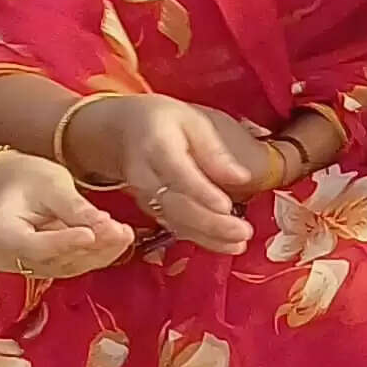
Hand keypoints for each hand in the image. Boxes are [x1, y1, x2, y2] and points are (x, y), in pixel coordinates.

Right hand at [0, 149, 135, 278]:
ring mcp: (28, 267)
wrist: (12, 183)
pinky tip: (119, 240)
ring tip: (125, 234)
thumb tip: (102, 225)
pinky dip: (98, 253)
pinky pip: (74, 264)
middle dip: (92, 246)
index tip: (92, 235)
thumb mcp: (50, 183)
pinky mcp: (47, 267)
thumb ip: (74, 207)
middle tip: (121, 232)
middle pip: (56, 259)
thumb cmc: (25, 178)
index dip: (65, 242)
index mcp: (0, 235)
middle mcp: (10, 259)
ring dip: (101, 252)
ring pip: (70, 265)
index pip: (35, 246)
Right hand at [76, 94, 269, 250]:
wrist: (123, 131)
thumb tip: (242, 177)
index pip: (178, 173)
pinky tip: (225, 245)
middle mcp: (145, 175)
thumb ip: (215, 151)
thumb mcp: (192, 121)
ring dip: (208, 236)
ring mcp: (144, 196)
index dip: (201, 192)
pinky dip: (201, 239)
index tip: (226, 206)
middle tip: (243, 232)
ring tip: (239, 243)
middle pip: (177, 204)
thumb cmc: (163, 121)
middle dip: (211, 222)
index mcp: (156, 145)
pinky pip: (175, 227)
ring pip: (176, 221)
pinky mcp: (150, 209)